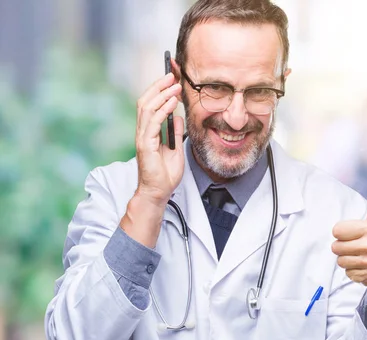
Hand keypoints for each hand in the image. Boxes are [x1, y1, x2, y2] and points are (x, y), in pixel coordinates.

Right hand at [135, 72, 184, 206]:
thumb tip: (178, 117)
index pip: (151, 104)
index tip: (172, 78)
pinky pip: (152, 122)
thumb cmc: (165, 174)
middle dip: (158, 86)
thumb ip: (175, 132)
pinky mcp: (145, 144)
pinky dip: (162, 110)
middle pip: (146, 100)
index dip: (159, 90)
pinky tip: (171, 102)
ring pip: (147, 107)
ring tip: (174, 85)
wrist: (159, 192)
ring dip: (161, 94)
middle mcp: (143, 131)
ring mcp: (142, 137)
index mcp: (149, 131)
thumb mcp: (176, 148)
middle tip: (172, 74)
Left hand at [332, 172, 366, 291]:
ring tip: (360, 256)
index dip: (343, 233)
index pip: (336, 231)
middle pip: (335, 247)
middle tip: (357, 246)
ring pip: (340, 261)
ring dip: (348, 260)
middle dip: (344, 247)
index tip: (355, 234)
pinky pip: (348, 274)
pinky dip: (354, 272)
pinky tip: (364, 267)